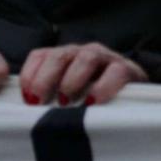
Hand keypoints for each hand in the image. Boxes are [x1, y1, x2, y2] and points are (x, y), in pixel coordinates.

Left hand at [19, 42, 144, 105]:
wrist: (133, 98)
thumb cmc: (89, 100)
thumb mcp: (63, 97)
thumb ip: (45, 96)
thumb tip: (27, 107)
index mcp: (62, 57)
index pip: (40, 56)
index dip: (29, 75)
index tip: (27, 98)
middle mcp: (81, 53)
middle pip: (58, 56)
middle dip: (45, 79)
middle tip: (39, 102)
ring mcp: (105, 58)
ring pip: (86, 57)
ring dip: (72, 80)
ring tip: (65, 102)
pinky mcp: (128, 69)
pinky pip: (116, 71)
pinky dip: (102, 87)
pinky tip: (92, 102)